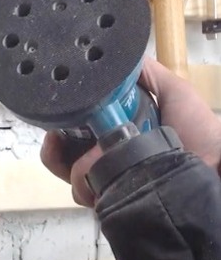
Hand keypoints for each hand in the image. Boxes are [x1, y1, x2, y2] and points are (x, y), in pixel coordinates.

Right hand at [41, 57, 220, 206]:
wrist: (214, 171)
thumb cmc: (199, 134)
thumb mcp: (176, 94)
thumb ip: (149, 75)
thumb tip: (118, 55)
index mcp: (122, 135)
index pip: (79, 131)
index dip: (62, 125)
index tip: (55, 117)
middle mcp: (111, 162)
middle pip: (65, 156)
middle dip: (55, 148)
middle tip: (55, 138)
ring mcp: (110, 186)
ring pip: (71, 176)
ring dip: (74, 166)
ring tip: (93, 161)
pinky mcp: (112, 205)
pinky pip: (83, 194)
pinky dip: (84, 185)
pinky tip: (96, 179)